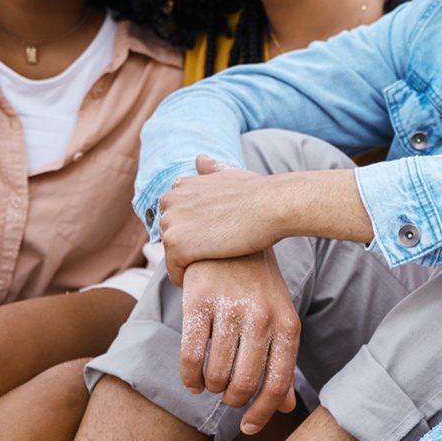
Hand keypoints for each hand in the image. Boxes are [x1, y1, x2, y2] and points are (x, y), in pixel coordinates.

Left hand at [159, 156, 285, 282]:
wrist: (272, 206)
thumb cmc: (259, 192)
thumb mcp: (230, 174)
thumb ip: (211, 170)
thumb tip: (200, 158)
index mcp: (181, 186)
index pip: (174, 214)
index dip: (192, 229)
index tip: (208, 240)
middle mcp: (170, 201)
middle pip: (170, 234)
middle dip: (186, 247)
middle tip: (210, 258)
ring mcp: (172, 223)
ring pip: (170, 253)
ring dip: (185, 264)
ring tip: (206, 271)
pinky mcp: (177, 246)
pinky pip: (173, 270)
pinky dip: (183, 278)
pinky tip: (200, 281)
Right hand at [178, 250, 300, 434]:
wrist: (232, 238)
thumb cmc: (259, 288)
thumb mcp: (279, 320)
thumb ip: (281, 363)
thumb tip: (284, 408)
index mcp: (287, 325)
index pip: (278, 383)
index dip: (262, 413)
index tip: (248, 428)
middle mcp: (261, 318)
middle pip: (245, 383)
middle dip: (233, 400)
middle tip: (227, 396)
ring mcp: (229, 310)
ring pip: (216, 374)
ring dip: (211, 388)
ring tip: (211, 382)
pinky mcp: (198, 303)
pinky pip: (190, 356)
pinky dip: (189, 378)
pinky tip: (192, 381)